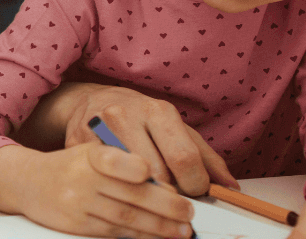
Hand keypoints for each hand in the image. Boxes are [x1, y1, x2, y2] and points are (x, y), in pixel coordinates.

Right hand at [0, 144, 195, 238]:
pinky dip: (138, 237)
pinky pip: (113, 233)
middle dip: (165, 208)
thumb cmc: (72, 165)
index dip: (133, 167)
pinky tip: (155, 237)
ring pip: (126, 218)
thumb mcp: (92, 151)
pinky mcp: (75, 224)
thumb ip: (124, 160)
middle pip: (130, 195)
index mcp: (90, 154)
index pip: (113, 159)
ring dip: (158, 228)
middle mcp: (83, 177)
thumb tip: (164, 181)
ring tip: (181, 232)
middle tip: (188, 214)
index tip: (153, 173)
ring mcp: (78, 203)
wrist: (28, 181)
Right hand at [54, 84, 238, 195]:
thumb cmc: (139, 117)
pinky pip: (104, 186)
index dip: (195, 184)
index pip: (183, 157)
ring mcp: (97, 132)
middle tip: (175, 200)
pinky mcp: (76, 149)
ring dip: (146, 202)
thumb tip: (229, 186)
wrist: (89, 103)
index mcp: (156, 110)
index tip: (196, 192)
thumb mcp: (175, 128)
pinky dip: (120, 199)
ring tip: (152, 199)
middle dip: (171, 196)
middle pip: (156, 175)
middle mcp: (124, 116)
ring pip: (129, 185)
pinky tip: (126, 194)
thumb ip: (205, 157)